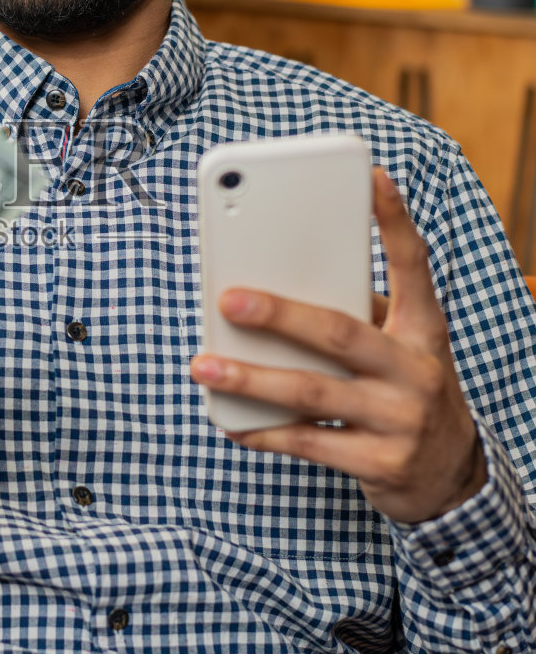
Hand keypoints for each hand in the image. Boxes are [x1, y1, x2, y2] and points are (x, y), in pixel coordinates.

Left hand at [189, 170, 484, 523]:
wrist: (450, 476)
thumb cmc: (404, 390)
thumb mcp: (401, 348)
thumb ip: (356, 317)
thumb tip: (272, 289)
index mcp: (425, 329)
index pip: (414, 265)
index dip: (396, 220)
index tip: (373, 177)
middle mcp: (418, 369)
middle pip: (340, 332)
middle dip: (279, 313)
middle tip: (228, 298)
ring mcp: (401, 419)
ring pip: (313, 391)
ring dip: (251, 378)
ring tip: (203, 365)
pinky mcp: (380, 462)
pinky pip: (308, 441)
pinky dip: (263, 430)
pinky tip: (229, 421)